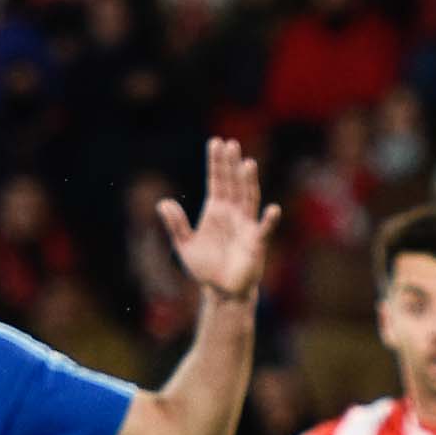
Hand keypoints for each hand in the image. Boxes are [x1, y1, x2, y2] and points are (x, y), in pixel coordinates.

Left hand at [158, 136, 278, 302]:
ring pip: (248, 198)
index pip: (217, 181)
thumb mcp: (184, 246)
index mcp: (216, 210)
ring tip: (247, 164)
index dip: (216, 163)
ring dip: (248, 182)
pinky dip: (268, 220)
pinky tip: (273, 209)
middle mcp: (233, 213)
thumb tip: (162, 202)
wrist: (221, 292)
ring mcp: (246, 225)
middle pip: (233, 183)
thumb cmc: (205, 268)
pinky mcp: (256, 242)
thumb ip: (176, 224)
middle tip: (231, 144)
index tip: (216, 142)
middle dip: (231, 165)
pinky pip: (263, 229)